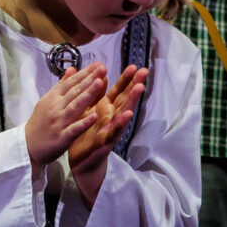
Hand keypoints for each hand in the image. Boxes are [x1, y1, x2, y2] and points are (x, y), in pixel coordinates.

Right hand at [24, 61, 107, 166]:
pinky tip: (94, 116)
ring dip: (88, 94)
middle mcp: (55, 107)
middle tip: (103, 68)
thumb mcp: (47, 100)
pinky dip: (84, 123)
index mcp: (53, 97)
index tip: (97, 64)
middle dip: (90, 79)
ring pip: (75, 106)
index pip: (70, 82)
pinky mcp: (62, 137)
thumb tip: (72, 69)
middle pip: (75, 91)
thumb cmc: (40, 122)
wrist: (28, 145)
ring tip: (100, 83)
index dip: (85, 73)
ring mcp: (59, 122)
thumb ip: (61, 85)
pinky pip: (74, 129)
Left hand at [67, 64, 150, 203]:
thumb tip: (103, 76)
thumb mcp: (89, 111)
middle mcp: (112, 118)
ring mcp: (111, 130)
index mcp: (105, 109)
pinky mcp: (106, 142)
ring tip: (140, 88)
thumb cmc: (86, 134)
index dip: (125, 79)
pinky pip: (114, 131)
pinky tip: (127, 114)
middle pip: (125, 99)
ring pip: (123, 113)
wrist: (81, 161)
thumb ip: (96, 95)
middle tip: (144, 71)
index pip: (118, 91)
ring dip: (132, 100)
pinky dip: (121, 123)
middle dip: (134, 85)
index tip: (134, 66)